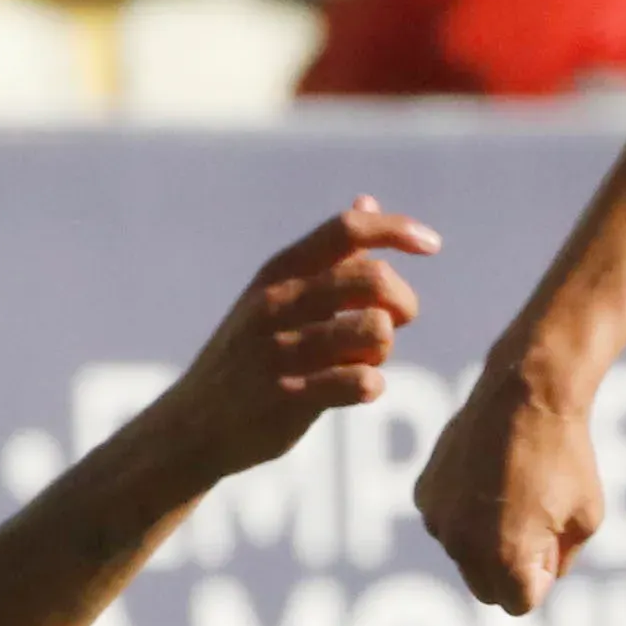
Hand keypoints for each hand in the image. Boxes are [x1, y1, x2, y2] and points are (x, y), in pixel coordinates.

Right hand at [142, 201, 440, 487]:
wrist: (193, 424)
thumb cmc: (250, 353)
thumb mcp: (275, 293)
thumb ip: (327, 255)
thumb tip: (367, 201)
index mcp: (279, 271)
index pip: (347, 229)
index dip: (396, 229)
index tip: (432, 245)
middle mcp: (277, 303)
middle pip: (374, 279)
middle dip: (402, 301)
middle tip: (395, 323)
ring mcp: (281, 351)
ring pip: (376, 331)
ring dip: (385, 348)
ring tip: (365, 359)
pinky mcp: (289, 398)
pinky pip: (364, 382)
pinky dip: (372, 385)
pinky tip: (356, 389)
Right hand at [412, 344, 604, 608]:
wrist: (527, 393)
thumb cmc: (566, 456)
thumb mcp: (586, 519)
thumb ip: (560, 561)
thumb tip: (537, 575)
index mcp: (506, 561)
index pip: (520, 603)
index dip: (540, 574)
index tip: (550, 536)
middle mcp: (463, 547)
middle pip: (486, 589)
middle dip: (510, 569)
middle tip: (533, 519)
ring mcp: (438, 519)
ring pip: (464, 555)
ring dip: (486, 539)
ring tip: (512, 489)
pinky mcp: (424, 492)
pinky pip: (447, 521)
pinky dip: (465, 511)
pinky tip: (488, 474)